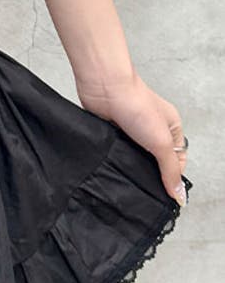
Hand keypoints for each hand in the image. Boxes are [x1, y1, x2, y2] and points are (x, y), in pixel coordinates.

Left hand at [75, 70, 188, 206]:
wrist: (105, 88)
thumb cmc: (136, 105)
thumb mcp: (161, 142)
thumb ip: (169, 168)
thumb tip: (178, 193)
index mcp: (171, 128)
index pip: (177, 159)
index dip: (171, 176)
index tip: (164, 194)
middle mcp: (151, 129)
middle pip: (153, 159)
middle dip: (149, 173)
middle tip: (143, 192)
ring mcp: (130, 130)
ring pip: (132, 157)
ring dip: (129, 166)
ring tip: (126, 182)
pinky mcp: (111, 132)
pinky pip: (115, 151)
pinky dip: (113, 159)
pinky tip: (111, 167)